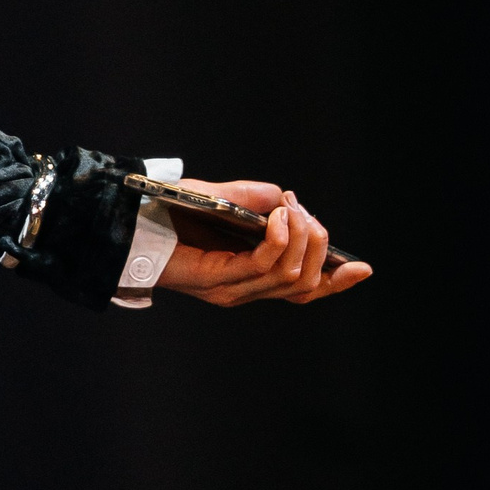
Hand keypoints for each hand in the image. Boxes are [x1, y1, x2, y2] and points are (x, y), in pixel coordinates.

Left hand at [157, 180, 372, 307]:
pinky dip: (280, 240)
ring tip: (292, 212)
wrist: (127, 220)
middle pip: (305, 284)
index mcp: (250, 277)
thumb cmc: (168, 211)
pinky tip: (280, 218)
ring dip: (302, 238)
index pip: (302, 290)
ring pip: (290, 276)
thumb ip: (257, 200)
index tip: (363, 267)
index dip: (335, 282)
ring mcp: (232, 290)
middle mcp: (244, 290)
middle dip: (320, 247)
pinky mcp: (217, 281)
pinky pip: (264, 266)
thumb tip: (290, 201)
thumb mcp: (222, 199)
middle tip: (308, 216)